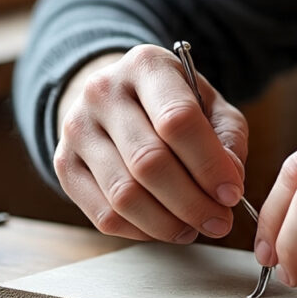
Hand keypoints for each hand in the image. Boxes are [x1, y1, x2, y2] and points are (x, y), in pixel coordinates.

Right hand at [53, 44, 247, 242]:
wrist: (115, 96)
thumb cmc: (171, 101)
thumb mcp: (209, 103)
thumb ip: (228, 138)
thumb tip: (230, 183)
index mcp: (146, 66)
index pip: (177, 119)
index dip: (209, 164)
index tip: (232, 194)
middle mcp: (103, 92)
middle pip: (149, 162)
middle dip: (192, 202)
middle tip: (219, 222)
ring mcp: (77, 129)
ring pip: (124, 195)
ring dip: (168, 223)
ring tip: (195, 228)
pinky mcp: (64, 165)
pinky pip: (104, 214)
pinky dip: (141, 231)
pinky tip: (166, 227)